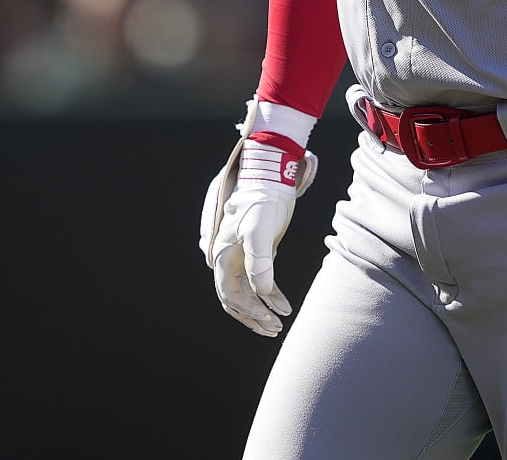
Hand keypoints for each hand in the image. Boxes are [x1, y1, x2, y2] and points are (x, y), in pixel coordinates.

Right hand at [200, 131, 317, 336]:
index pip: (230, 294)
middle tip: (273, 330)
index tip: (267, 318)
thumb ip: (259, 263)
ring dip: (262, 309)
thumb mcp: (260, 230)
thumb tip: (262, 292)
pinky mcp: (256, 252)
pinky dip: (270, 294)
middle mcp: (228, 259)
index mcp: (222, 255)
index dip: (247, 310)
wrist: (271, 176)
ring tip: (280, 323)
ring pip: (248, 292)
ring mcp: (241, 256)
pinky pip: (259, 281)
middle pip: (235, 298)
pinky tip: (284, 304)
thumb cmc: (263, 201)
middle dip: (253, 316)